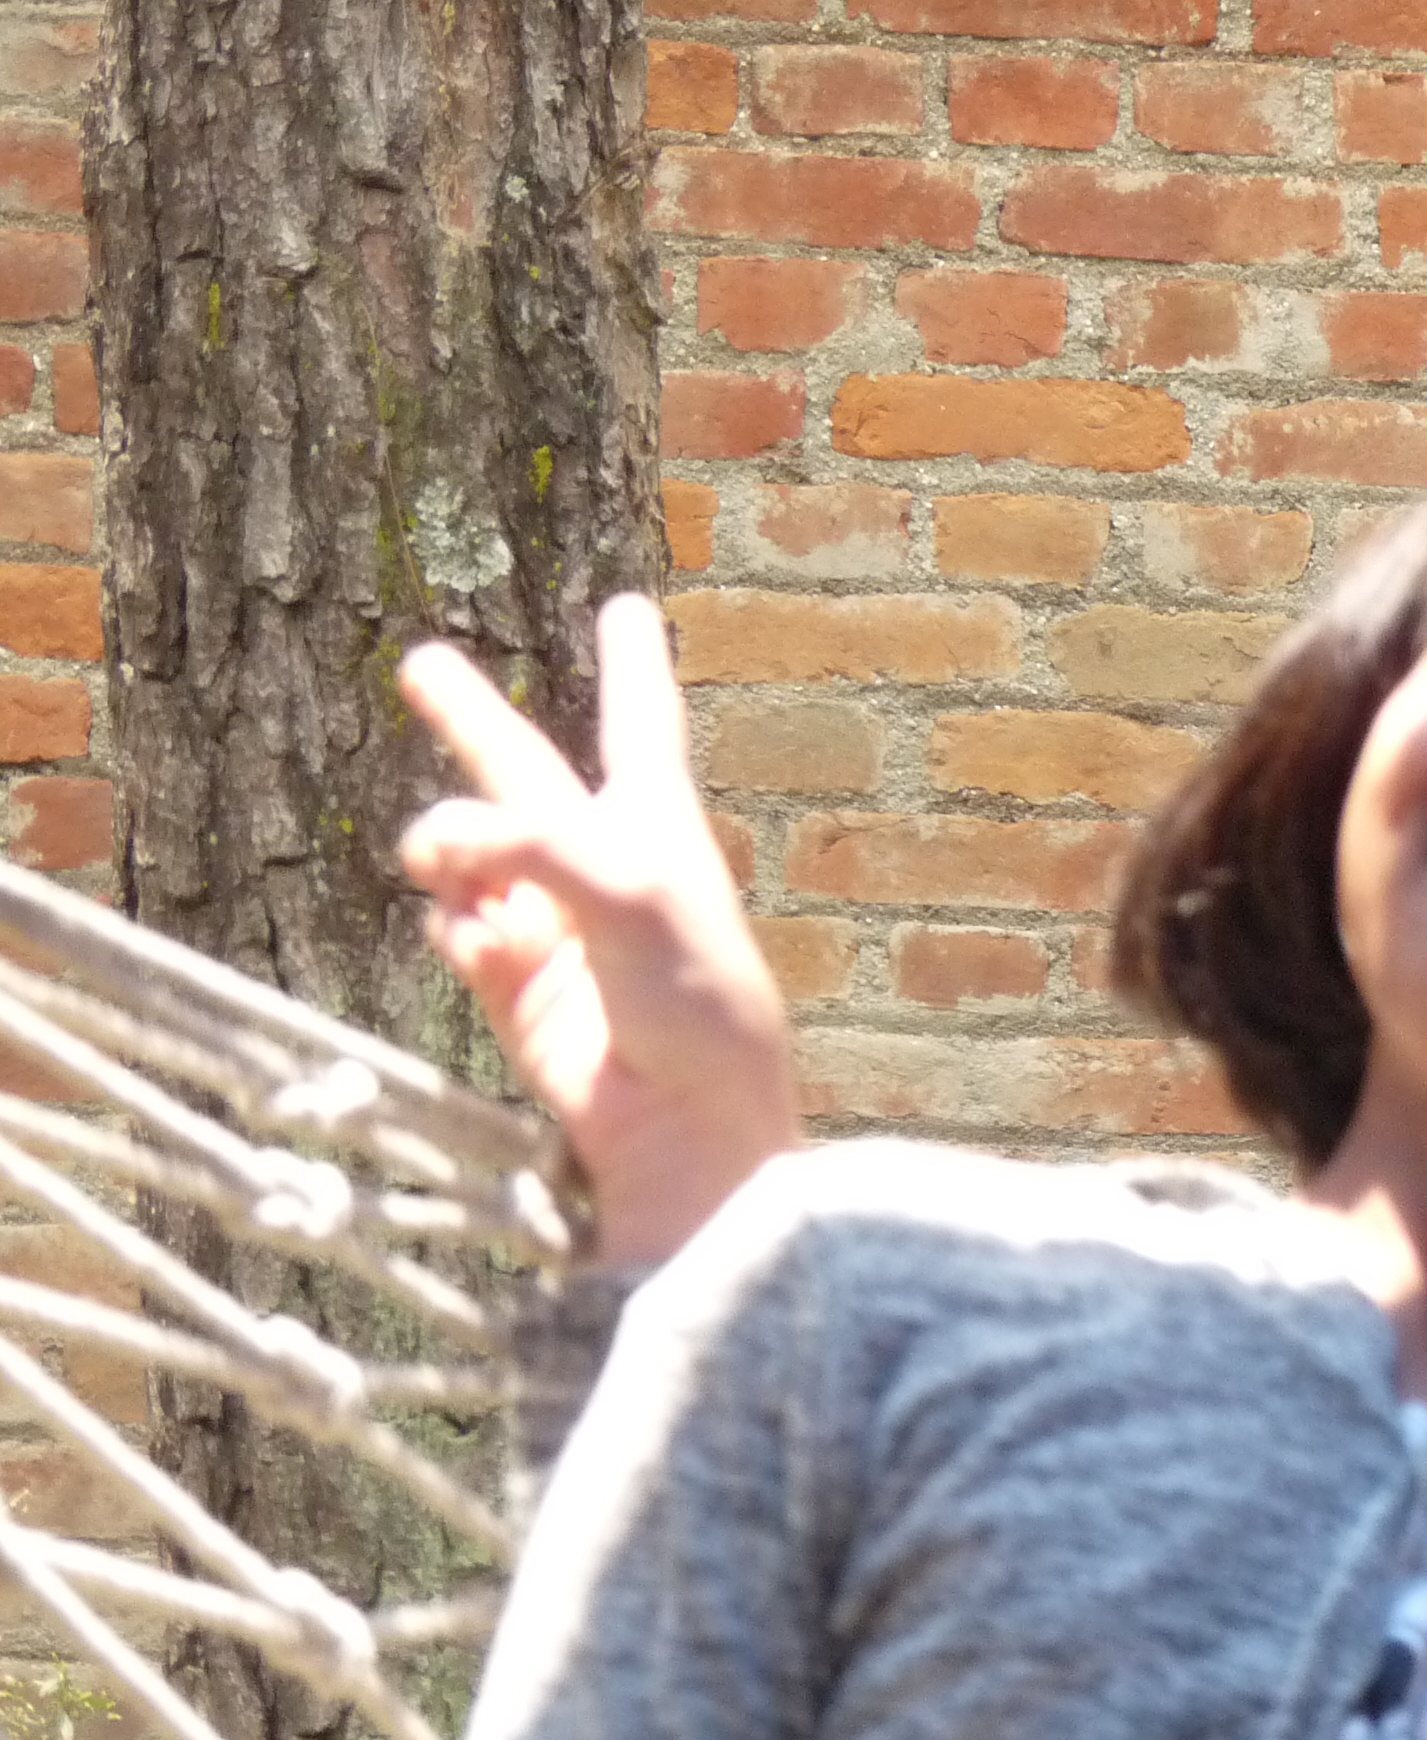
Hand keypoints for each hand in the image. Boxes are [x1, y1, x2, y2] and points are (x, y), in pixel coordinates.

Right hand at [398, 596, 804, 1267]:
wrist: (689, 1132)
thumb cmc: (693, 1004)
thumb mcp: (627, 892)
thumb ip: (530, 843)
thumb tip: (443, 847)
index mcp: (660, 830)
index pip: (643, 724)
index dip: (632, 664)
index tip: (629, 606)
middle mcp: (605, 870)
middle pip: (525, 772)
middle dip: (472, 720)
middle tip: (420, 662)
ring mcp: (555, 929)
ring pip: (467, 857)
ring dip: (445, 850)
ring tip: (444, 864)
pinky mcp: (516, 991)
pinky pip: (458, 932)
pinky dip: (458, 931)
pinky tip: (485, 950)